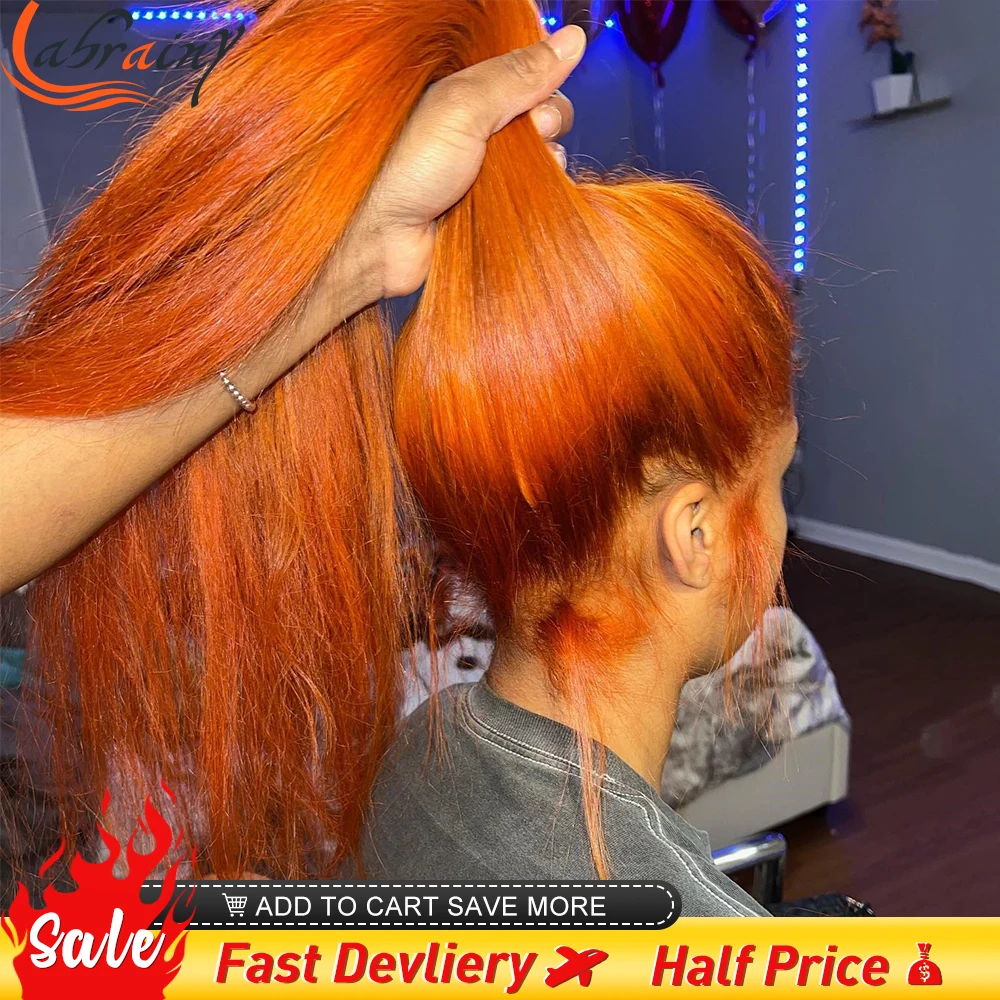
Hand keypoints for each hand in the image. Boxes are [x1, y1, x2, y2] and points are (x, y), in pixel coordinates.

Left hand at [335, 25, 584, 303]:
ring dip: (544, 162)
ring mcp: (484, 161)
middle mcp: (476, 120)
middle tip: (531, 135)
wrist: (386, 242)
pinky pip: (532, 188)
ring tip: (518, 175)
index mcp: (464, 86)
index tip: (541, 96)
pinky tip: (523, 198)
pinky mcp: (491, 198)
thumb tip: (570, 41)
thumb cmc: (407, 173)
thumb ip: (517, 75)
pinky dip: (537, 191)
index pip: (524, 66)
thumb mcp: (464, 108)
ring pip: (541, 151)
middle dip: (545, 122)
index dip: (542, 78)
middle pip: (539, 108)